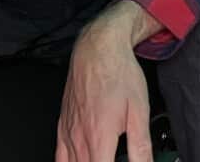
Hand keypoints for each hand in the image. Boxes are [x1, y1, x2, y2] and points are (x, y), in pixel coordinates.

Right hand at [55, 12, 154, 161]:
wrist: (97, 50)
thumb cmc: (119, 74)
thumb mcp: (139, 111)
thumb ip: (141, 145)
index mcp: (100, 137)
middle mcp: (80, 138)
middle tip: (113, 160)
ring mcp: (68, 133)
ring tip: (102, 159)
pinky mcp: (62, 126)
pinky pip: (58, 157)